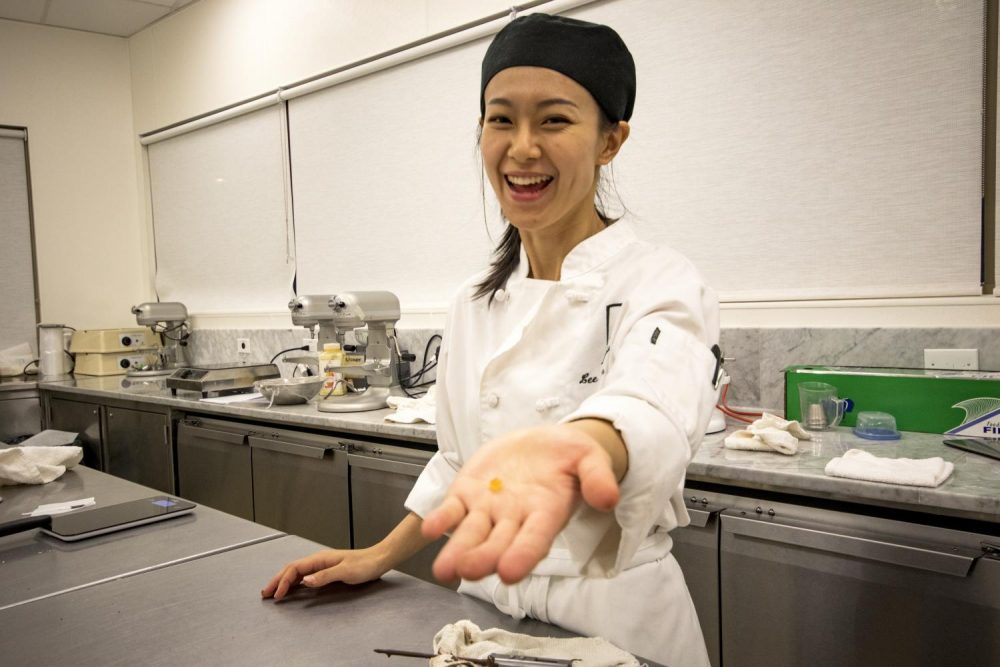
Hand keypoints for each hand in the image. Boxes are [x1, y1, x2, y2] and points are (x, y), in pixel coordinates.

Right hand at [260, 547, 387, 599]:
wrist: (378, 560)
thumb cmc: (365, 564)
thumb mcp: (345, 571)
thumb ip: (325, 576)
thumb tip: (305, 581)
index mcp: (320, 558)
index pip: (295, 569)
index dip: (283, 581)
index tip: (277, 595)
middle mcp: (318, 560)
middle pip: (292, 569)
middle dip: (277, 580)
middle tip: (265, 593)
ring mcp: (322, 565)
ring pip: (297, 572)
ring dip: (283, 581)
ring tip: (273, 591)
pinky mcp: (326, 570)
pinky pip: (305, 575)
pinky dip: (294, 582)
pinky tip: (292, 588)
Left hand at [421, 423, 619, 584]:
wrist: (543, 444)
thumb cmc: (568, 456)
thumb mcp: (589, 458)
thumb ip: (597, 477)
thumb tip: (609, 497)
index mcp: (546, 513)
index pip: (535, 539)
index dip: (523, 554)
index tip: (511, 572)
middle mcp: (515, 518)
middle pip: (499, 543)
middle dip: (484, 558)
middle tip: (470, 570)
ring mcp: (489, 508)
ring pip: (471, 533)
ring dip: (457, 550)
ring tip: (445, 569)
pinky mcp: (468, 493)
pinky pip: (453, 509)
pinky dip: (441, 519)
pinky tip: (429, 528)